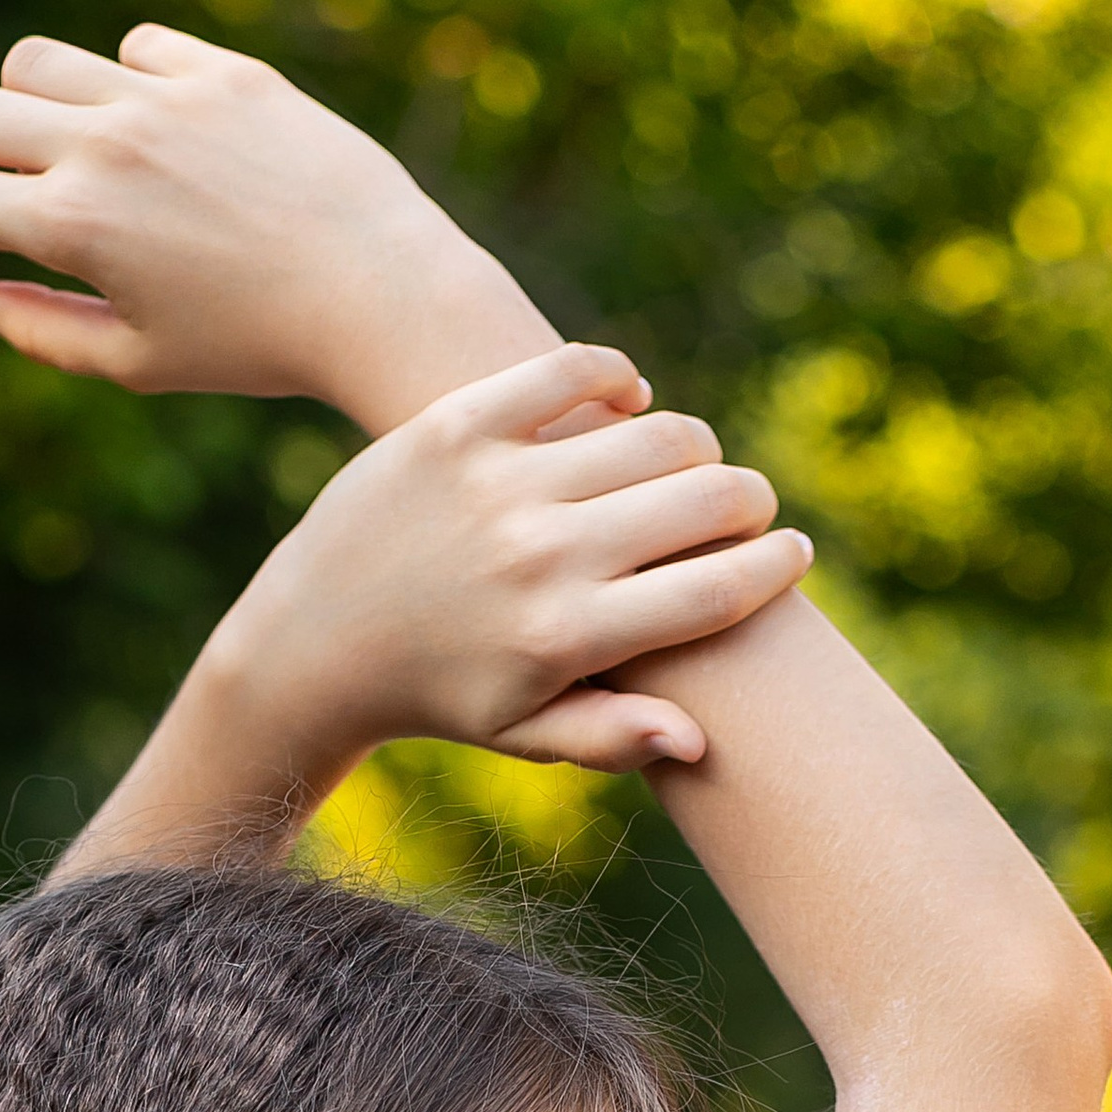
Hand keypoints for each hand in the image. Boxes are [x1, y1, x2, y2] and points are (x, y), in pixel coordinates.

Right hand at [0, 22, 553, 428]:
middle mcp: (105, 145)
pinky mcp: (224, 74)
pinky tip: (140, 124)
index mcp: (73, 226)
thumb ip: (42, 330)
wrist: (380, 296)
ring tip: (40, 143)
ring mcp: (163, 98)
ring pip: (40, 62)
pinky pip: (140, 49)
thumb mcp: (139, 361)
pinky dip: (121, 80)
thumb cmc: (258, 348)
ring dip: (19, 102)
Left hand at [222, 346, 808, 774]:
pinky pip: (571, 371)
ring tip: (689, 465)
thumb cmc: (440, 696)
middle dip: (747, 501)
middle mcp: (541, 556)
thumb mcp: (522, 733)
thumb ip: (611, 738)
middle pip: (703, 499)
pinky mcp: (457, 423)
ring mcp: (500, 482)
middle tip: (748, 508)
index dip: (775, 565)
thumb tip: (700, 741)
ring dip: (692, 445)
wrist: (316, 640)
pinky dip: (617, 379)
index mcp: (569, 639)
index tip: (795, 553)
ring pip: (652, 432)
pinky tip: (628, 402)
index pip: (715, 588)